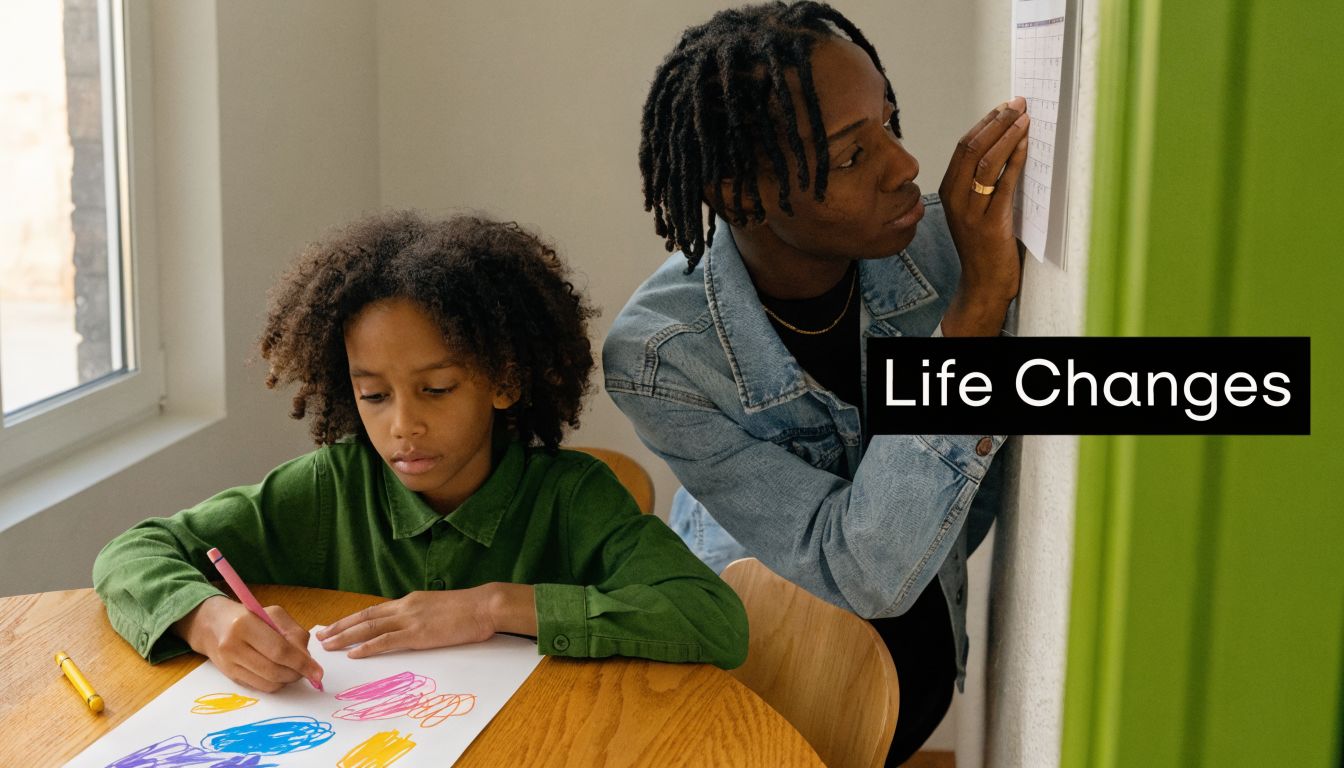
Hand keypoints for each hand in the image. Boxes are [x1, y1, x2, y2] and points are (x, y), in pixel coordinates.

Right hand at [175, 596, 323, 692]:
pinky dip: (275, 683)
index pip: (280, 650)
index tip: (318, 672)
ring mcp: (229, 664)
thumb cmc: (250, 617)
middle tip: (308, 671)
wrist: (214, 625)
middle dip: (296, 674)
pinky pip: (259, 687)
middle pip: (274, 670)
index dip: (302, 663)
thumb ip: (294, 634)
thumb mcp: (274, 615)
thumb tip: (307, 659)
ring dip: (287, 680)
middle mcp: (233, 646)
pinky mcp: (229, 677)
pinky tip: (280, 673)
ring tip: (294, 670)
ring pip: (267, 683)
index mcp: (246, 624)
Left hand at [316, 584, 536, 658]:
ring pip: (369, 628)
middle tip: (321, 636)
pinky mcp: (418, 634)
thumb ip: (422, 616)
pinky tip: (354, 653)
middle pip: (365, 617)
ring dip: (346, 637)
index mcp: (410, 601)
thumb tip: (412, 627)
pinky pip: (386, 641)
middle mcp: (405, 607)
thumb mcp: (440, 609)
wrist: (485, 606)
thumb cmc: (469, 610)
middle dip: (340, 627)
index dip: (352, 619)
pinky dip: (367, 647)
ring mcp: (410, 619)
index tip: (336, 626)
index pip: (374, 611)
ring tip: (327, 645)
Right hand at [938, 97, 1030, 335]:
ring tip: (1024, 118)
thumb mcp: (976, 210)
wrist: (984, 283)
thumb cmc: (984, 247)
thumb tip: (1006, 147)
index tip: (1004, 106)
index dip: (985, 123)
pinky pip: (1003, 184)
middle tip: (1018, 104)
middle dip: (997, 122)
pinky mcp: (989, 223)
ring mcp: (970, 212)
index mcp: (949, 191)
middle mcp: (955, 199)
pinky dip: (1014, 160)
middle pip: (972, 149)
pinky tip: (1025, 144)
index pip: (963, 147)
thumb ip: (983, 184)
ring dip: (1007, 136)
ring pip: (985, 162)